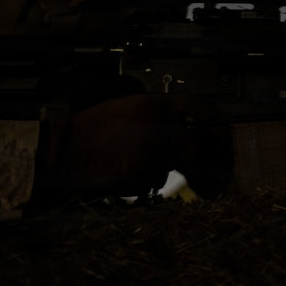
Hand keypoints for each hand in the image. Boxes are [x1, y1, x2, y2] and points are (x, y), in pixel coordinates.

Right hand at [39, 94, 230, 201]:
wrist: (66, 151)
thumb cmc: (95, 128)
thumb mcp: (129, 109)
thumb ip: (159, 114)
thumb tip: (188, 124)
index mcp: (153, 106)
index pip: (195, 107)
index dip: (211, 119)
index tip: (218, 128)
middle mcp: (157, 129)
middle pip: (194, 143)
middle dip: (198, 153)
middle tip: (195, 159)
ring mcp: (151, 155)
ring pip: (174, 164)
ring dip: (165, 165)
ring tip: (137, 160)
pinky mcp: (142, 177)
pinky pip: (156, 179)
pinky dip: (147, 178)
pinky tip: (126, 171)